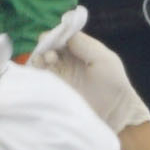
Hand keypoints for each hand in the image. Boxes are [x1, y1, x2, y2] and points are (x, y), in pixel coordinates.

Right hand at [30, 20, 147, 137]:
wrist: (113, 115)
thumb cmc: (113, 86)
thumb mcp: (105, 59)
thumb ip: (85, 44)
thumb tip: (65, 35)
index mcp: (80, 51)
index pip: (62, 36)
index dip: (57, 34)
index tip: (56, 38)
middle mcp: (67, 61)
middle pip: (48, 46)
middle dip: (47, 45)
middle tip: (52, 53)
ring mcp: (58, 76)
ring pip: (40, 59)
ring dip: (41, 56)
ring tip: (49, 60)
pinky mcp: (51, 90)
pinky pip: (37, 76)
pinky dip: (36, 70)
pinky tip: (42, 69)